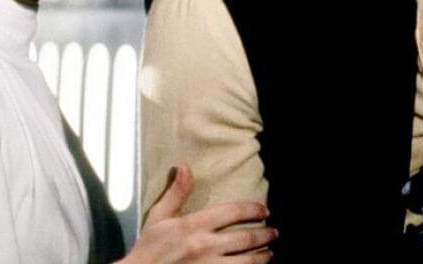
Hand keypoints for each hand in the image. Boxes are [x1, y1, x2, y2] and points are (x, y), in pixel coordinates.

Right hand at [122, 165, 276, 263]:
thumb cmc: (149, 248)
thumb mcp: (158, 217)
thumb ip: (176, 193)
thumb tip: (185, 167)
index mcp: (193, 226)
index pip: (232, 212)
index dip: (252, 209)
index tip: (263, 209)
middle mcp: (205, 246)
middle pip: (245, 238)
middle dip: (264, 234)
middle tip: (274, 232)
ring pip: (247, 262)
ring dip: (262, 256)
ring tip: (269, 253)